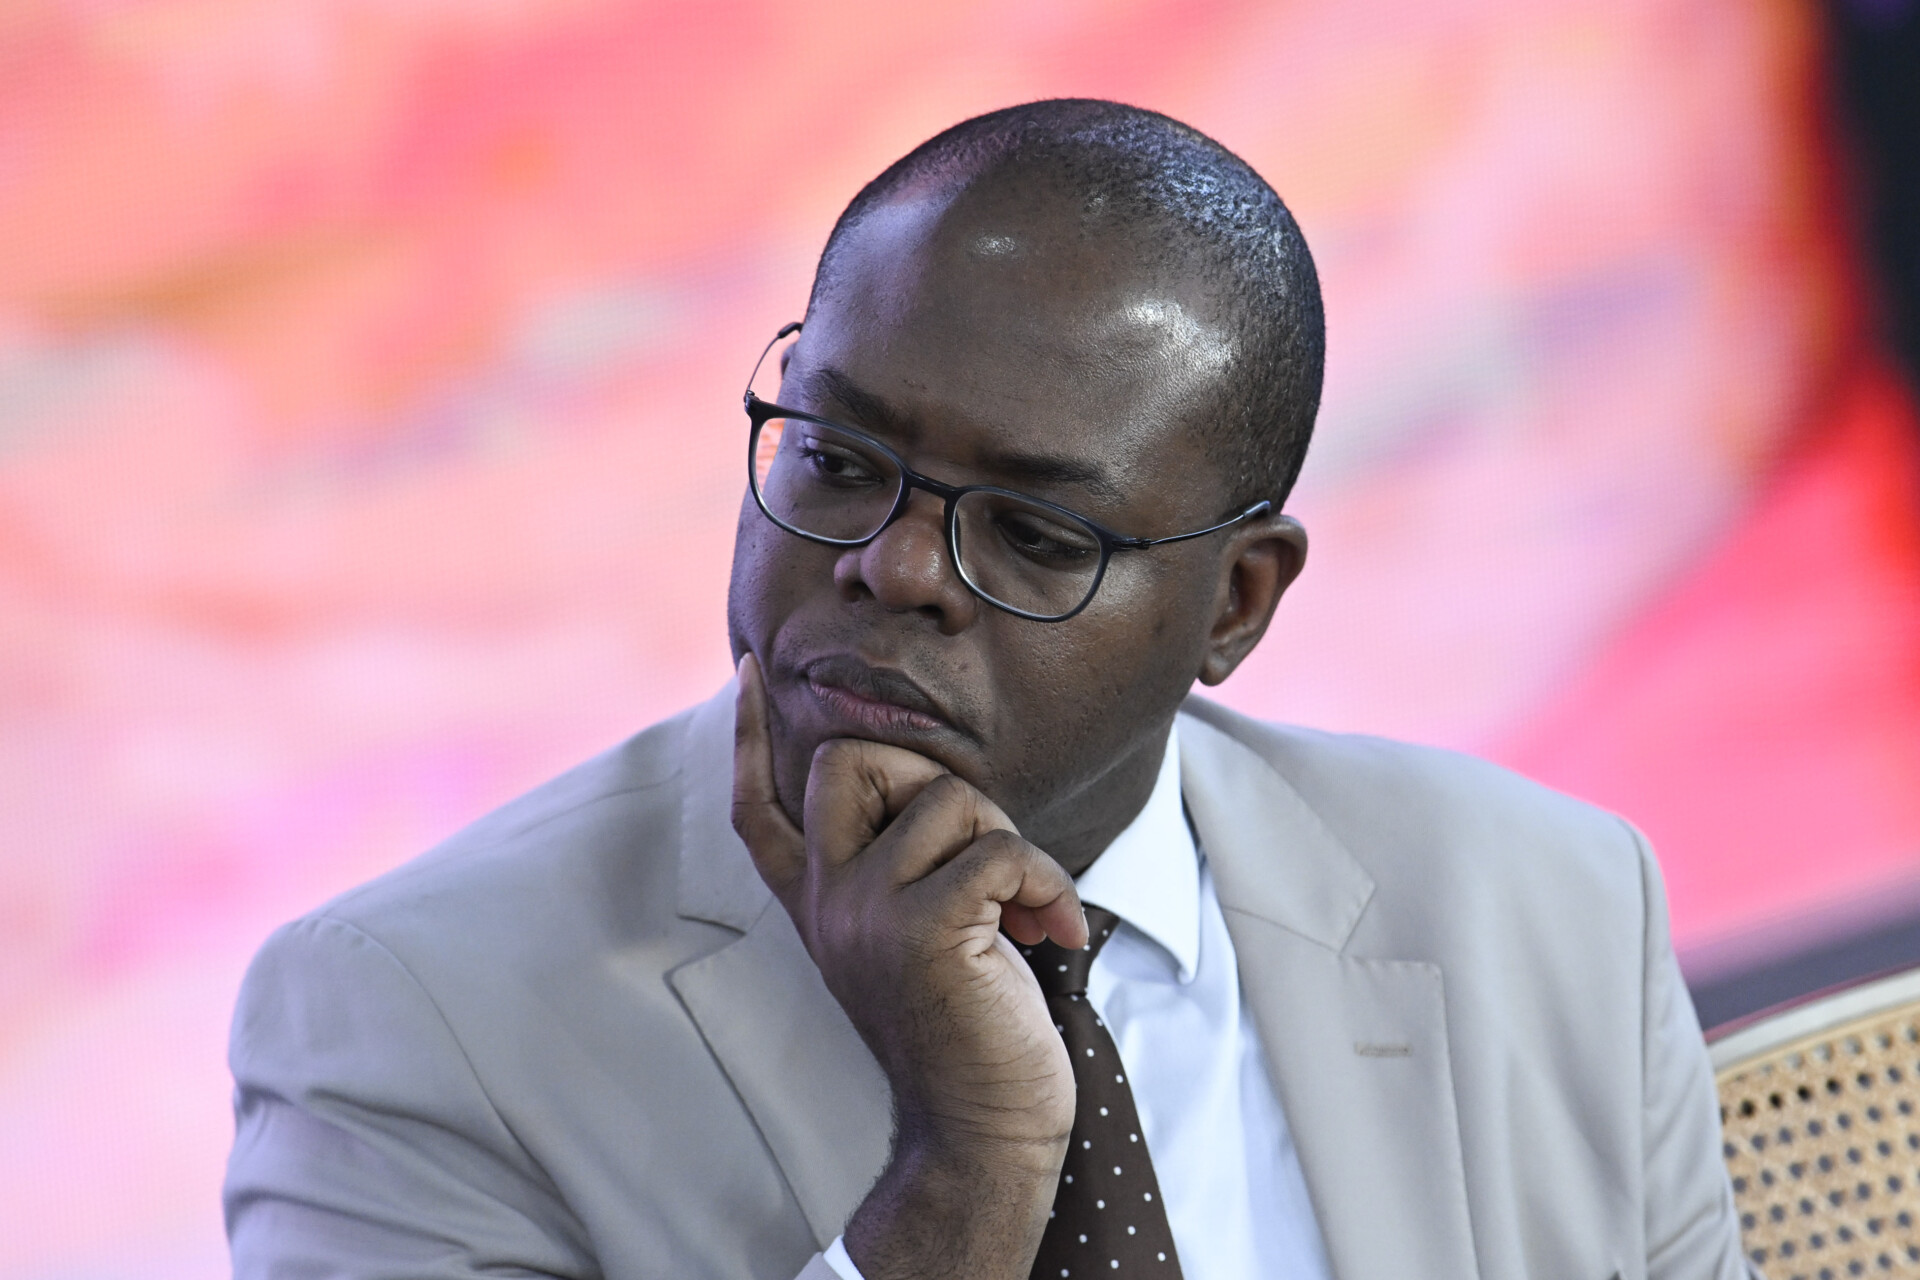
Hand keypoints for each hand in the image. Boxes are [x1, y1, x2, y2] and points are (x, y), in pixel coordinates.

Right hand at [731, 654, 1086, 1279]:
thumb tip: (940, 794)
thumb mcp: (914, 939)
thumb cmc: (970, 1031)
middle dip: (932, 776)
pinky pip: (1002, 849)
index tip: (752, 673)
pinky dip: (1048, 882)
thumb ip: (901, 871)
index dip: (748, 736)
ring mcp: (866, 913)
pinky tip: (1054, 931)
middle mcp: (827, 901)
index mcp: (817, 902)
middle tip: (982, 850)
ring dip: (1013, 844)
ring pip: (950, 797)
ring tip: (1028, 909)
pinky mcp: (922, 930)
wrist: (983, 1130)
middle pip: (851, 760)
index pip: (757, 806)